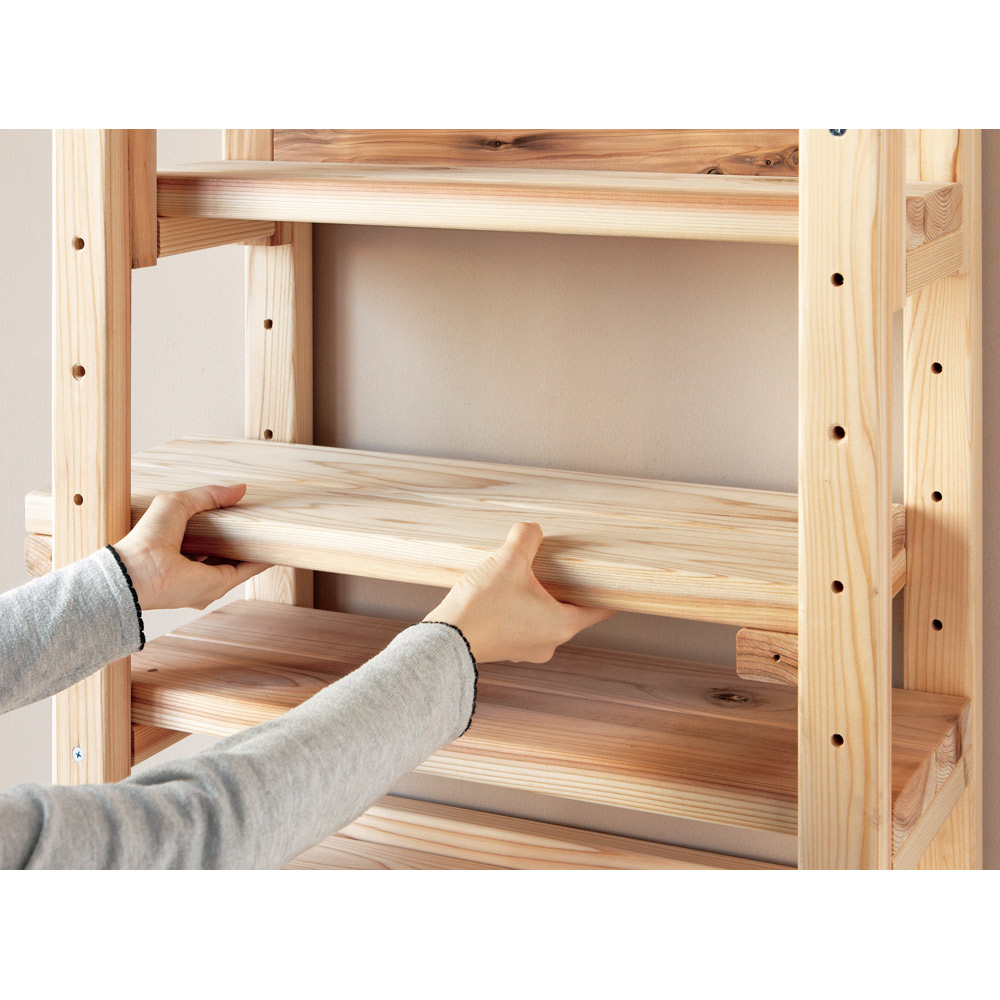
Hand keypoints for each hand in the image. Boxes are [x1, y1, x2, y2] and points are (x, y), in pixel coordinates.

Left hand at [113, 484, 270, 610]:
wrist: (140, 569)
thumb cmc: (148, 537)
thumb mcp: (178, 504)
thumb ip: (208, 495)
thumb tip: (240, 489)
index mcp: (182, 550)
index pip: (210, 539)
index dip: (227, 526)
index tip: (242, 514)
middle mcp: (196, 568)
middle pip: (228, 551)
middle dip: (244, 538)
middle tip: (261, 521)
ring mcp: (209, 579)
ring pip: (240, 562)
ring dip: (256, 548)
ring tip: (273, 531)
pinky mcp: (220, 584)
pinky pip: (247, 570)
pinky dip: (261, 559)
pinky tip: (274, 547)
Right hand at [422, 522, 613, 662]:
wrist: (444, 641)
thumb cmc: (482, 605)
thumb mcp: (508, 560)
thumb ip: (526, 536)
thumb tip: (531, 528)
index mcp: (561, 625)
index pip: (598, 610)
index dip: (604, 590)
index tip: (606, 578)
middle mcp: (548, 643)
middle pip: (569, 611)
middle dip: (563, 589)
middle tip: (556, 567)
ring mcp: (526, 650)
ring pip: (544, 619)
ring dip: (537, 600)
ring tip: (523, 577)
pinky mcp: (505, 650)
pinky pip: (522, 626)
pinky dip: (519, 611)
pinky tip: (502, 593)